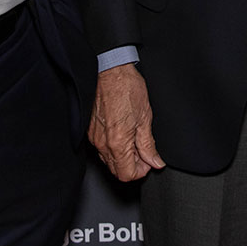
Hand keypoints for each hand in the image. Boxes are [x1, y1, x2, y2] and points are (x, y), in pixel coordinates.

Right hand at [90, 63, 164, 181]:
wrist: (111, 71)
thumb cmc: (127, 88)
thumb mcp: (145, 117)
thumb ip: (149, 145)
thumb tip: (155, 161)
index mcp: (118, 142)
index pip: (127, 175)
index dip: (141, 170)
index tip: (149, 159)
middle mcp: (103, 143)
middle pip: (117, 171)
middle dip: (133, 165)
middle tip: (143, 150)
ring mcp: (94, 137)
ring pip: (109, 161)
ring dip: (123, 157)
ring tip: (134, 139)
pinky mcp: (91, 131)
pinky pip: (102, 149)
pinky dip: (113, 147)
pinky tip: (123, 133)